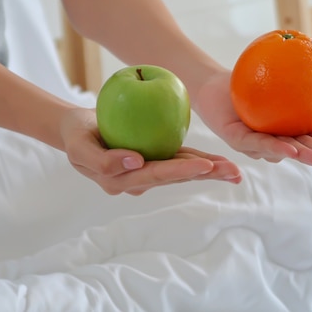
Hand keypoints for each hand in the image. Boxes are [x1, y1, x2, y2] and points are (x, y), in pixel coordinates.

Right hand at [59, 108, 241, 195]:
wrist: (78, 130)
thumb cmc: (76, 136)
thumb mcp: (79, 148)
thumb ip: (102, 161)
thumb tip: (136, 162)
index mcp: (121, 181)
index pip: (154, 175)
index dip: (179, 171)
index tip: (203, 165)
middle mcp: (138, 181)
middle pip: (175, 177)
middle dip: (205, 174)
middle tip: (233, 171)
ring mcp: (148, 172)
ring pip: (181, 171)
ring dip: (209, 171)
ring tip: (235, 171)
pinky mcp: (154, 159)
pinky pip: (178, 159)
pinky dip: (199, 160)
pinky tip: (220, 162)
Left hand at [193, 71, 311, 169]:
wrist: (211, 84)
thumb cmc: (246, 84)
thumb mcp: (278, 87)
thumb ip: (300, 96)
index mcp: (280, 131)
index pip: (307, 139)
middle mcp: (268, 142)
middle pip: (297, 150)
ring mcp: (252, 143)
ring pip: (280, 151)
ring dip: (302, 155)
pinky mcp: (236, 140)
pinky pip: (257, 144)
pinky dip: (275, 148)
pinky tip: (291, 150)